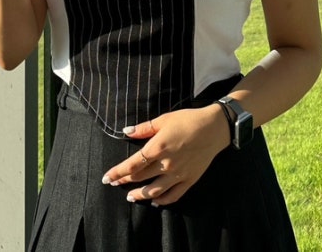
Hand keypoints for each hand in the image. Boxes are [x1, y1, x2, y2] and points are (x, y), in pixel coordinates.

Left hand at [101, 105, 227, 205]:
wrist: (214, 128)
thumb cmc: (188, 120)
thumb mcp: (164, 119)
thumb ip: (144, 128)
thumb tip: (126, 131)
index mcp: (158, 147)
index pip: (133, 164)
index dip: (118, 172)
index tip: (106, 177)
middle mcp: (166, 164)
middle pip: (140, 177)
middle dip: (125, 180)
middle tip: (114, 182)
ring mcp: (178, 174)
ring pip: (154, 190)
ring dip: (140, 195)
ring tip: (130, 196)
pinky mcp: (189, 180)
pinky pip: (173, 195)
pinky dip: (162, 201)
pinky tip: (155, 202)